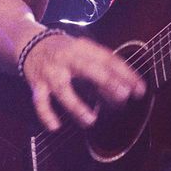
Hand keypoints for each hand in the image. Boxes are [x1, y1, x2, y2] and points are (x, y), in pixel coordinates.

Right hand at [21, 32, 145, 131]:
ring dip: (77, 105)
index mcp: (82, 48)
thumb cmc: (65, 52)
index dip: (125, 73)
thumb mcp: (84, 54)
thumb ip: (101, 71)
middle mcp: (67, 58)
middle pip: (87, 68)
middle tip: (123, 96)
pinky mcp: (37, 84)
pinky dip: (46, 114)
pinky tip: (56, 127)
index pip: (107, 59)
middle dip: (106, 81)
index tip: (140, 89)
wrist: (30, 43)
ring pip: (63, 89)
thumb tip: (121, 95)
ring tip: (90, 120)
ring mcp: (51, 72)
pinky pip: (40, 101)